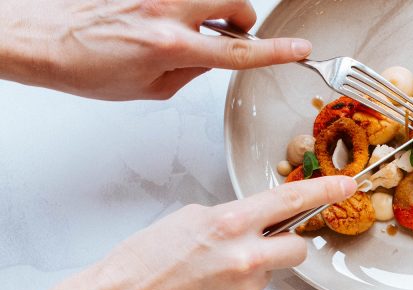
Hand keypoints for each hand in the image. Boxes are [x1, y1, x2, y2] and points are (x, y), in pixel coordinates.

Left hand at [4, 0, 311, 99]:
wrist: (41, 40)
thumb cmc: (84, 67)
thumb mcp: (149, 88)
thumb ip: (190, 71)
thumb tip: (209, 58)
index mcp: (170, 45)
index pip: (239, 51)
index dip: (276, 52)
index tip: (300, 49)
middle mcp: (164, 10)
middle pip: (232, 4)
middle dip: (239, 19)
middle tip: (228, 35)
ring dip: (213, 8)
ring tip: (194, 26)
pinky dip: (182, 7)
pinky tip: (161, 20)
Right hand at [85, 175, 355, 289]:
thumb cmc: (142, 262)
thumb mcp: (186, 221)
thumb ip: (227, 219)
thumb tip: (251, 224)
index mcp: (228, 225)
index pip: (289, 201)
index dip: (323, 191)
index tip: (346, 185)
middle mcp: (244, 258)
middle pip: (295, 249)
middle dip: (283, 246)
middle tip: (257, 246)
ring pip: (268, 273)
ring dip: (251, 270)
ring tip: (210, 274)